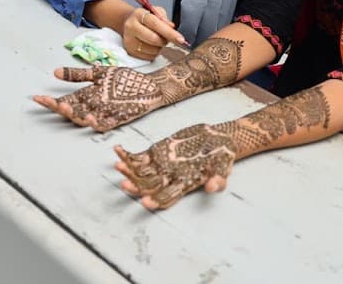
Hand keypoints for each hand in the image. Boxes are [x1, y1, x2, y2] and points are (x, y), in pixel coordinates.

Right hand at [33, 65, 170, 131]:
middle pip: (71, 111)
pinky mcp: (117, 119)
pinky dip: (94, 123)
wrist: (150, 85)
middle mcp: (92, 107)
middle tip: (49, 102)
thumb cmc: (124, 80)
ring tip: (64, 106)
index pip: (64, 99)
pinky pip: (103, 125)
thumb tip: (55, 72)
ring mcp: (104, 114)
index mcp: (86, 96)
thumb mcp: (99, 73)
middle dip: (58, 108)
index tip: (36, 97)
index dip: (51, 101)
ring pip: (83, 120)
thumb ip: (78, 74)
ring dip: (73, 115)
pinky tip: (87, 117)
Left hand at [114, 122, 239, 209]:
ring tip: (118, 165)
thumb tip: (213, 187)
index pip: (167, 198)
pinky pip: (139, 157)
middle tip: (125, 185)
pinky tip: (118, 150)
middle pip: (148, 187)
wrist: (218, 139)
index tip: (146, 202)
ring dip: (128, 171)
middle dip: (136, 187)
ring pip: (140, 173)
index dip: (156, 201)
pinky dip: (128, 155)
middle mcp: (169, 179)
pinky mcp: (157, 153)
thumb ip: (219, 179)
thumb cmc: (222, 157)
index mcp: (184, 185)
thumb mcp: (224, 167)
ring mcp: (161, 166)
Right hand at [121, 4, 186, 60]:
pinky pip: (149, 57)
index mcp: (139, 14)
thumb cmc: (146, 18)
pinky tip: (151, 46)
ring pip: (153, 50)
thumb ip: (164, 19)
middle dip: (165, 40)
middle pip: (154, 39)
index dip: (169, 33)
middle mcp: (131, 27)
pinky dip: (154, 53)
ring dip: (160, 47)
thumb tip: (172, 27)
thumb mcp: (155, 12)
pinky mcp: (130, 51)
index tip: (181, 39)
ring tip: (157, 40)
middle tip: (167, 38)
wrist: (129, 23)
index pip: (155, 24)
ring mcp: (129, 40)